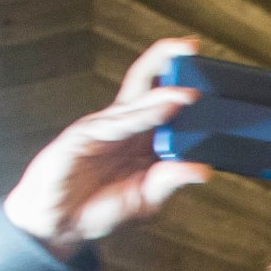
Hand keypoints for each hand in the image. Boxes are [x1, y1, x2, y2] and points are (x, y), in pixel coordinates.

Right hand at [2, 37, 214, 258]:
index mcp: (141, 139)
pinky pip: (119, 122)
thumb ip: (169, 181)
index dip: (183, 84)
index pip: (164, 103)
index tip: (212, 73)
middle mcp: (125, 126)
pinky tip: (165, 107)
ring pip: (135, 99)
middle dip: (169, 61)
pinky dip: (144, 114)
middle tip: (194, 45)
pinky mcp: (85, 135)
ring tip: (191, 90)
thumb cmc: (99, 210)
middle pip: (147, 84)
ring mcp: (104, 127)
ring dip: (163, 91)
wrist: (58, 225)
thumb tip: (204, 170)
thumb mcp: (145, 200)